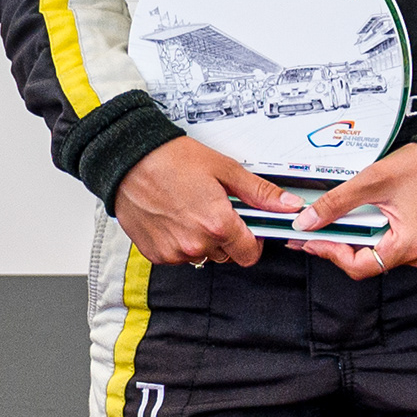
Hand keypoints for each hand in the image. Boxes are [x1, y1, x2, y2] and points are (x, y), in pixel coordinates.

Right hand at [111, 134, 291, 267]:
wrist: (130, 161)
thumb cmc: (172, 160)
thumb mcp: (225, 169)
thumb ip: (259, 192)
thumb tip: (287, 204)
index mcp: (216, 224)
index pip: (250, 254)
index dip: (254, 240)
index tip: (250, 227)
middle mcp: (194, 243)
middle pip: (227, 255)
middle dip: (228, 236)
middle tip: (217, 209)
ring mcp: (173, 252)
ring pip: (202, 255)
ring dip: (204, 239)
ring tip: (193, 209)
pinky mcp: (155, 254)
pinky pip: (179, 256)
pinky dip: (181, 241)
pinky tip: (176, 218)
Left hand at [300, 142, 416, 278]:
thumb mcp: (373, 180)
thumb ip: (336, 203)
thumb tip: (308, 221)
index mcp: (409, 244)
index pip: (360, 266)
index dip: (331, 254)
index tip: (313, 241)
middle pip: (368, 262)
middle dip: (341, 245)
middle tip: (319, 230)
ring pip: (379, 254)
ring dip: (358, 239)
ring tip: (342, 221)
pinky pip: (392, 245)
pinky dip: (374, 234)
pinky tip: (365, 219)